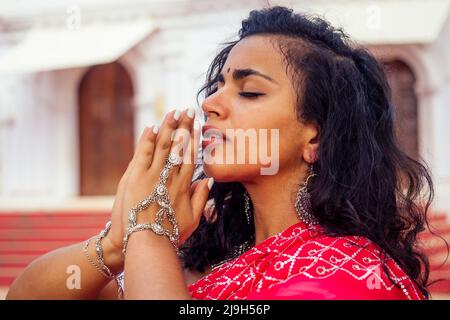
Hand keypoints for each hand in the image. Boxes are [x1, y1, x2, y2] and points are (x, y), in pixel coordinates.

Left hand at [121, 108, 212, 246]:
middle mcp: (170, 177)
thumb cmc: (170, 234)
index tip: (198, 125)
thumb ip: (201, 198)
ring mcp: (152, 175)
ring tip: (172, 112)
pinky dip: (148, 140)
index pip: (191, 156)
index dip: (194, 139)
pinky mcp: (136, 177)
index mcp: (184, 186)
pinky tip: (152, 127)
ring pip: (163, 146)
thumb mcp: (193, 219)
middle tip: (188, 110)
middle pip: (179, 146)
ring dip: (168, 127)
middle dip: (184, 126)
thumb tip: (209, 180)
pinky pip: (143, 153)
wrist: (146, 243)